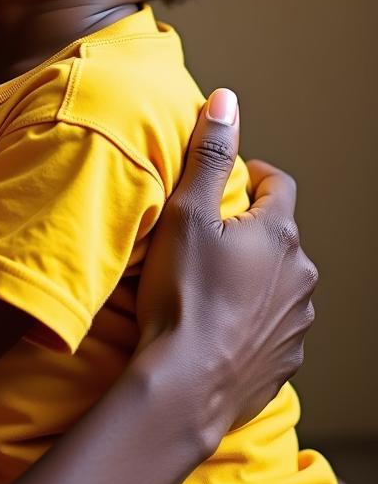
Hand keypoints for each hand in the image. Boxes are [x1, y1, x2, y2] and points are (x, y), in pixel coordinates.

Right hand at [136, 88, 317, 430]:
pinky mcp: (286, 358)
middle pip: (278, 233)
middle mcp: (300, 274)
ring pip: (277, 279)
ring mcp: (297, 321)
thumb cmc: (182, 294)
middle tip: (203, 232)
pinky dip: (250, 314)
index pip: (278, 184)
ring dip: (252, 272)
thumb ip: (210, 153)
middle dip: (247, 226)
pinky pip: (273, 322)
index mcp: (278, 234)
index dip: (253, 174)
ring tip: (206, 280)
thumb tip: (227, 98)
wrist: (186, 385)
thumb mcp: (186, 213)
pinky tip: (215, 320)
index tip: (229, 180)